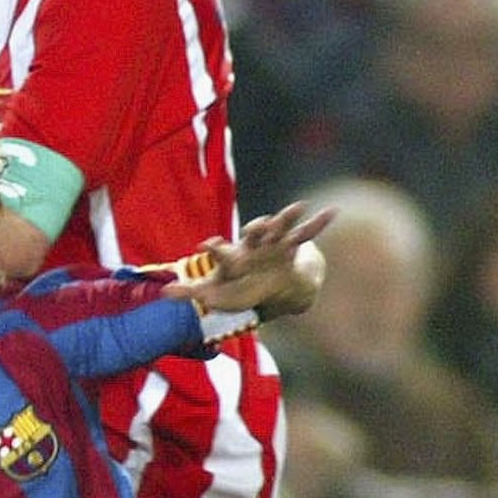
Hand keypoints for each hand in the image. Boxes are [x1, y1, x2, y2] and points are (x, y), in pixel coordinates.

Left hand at [167, 202, 331, 318]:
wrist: (266, 283)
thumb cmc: (237, 286)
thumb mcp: (215, 292)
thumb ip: (191, 292)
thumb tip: (163, 292)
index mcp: (235, 257)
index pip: (224, 253)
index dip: (216, 250)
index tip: (206, 246)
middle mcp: (253, 246)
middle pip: (254, 234)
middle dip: (257, 229)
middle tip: (259, 224)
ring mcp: (274, 244)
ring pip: (282, 227)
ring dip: (289, 217)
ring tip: (299, 205)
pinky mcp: (292, 247)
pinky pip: (308, 233)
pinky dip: (320, 222)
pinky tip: (333, 210)